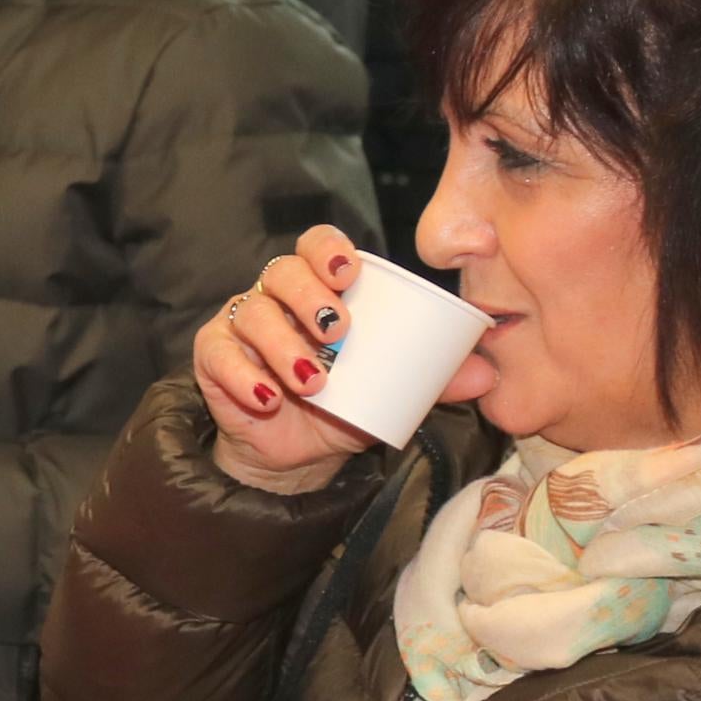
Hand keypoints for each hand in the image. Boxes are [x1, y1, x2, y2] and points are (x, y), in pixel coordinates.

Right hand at [196, 224, 475, 491]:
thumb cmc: (345, 404)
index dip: (328, 249)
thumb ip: (433, 379)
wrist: (297, 455)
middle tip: (338, 332)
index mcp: (320, 288)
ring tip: (313, 383)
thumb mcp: (392, 391)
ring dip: (284, 347)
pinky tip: (267, 396)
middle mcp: (276, 296)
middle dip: (309, 298)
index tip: (348, 272)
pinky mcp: (213, 357)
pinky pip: (220, 355)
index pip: (316, 245)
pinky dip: (244, 376)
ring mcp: (240, 324)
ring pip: (252, 313)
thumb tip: (487, 373)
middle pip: (283, 273)